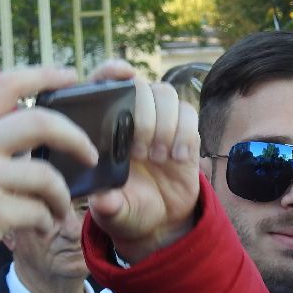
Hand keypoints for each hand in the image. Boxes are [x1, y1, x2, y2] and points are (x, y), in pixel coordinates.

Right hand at [0, 67, 98, 269]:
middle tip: (90, 155)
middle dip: (75, 138)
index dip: (43, 75)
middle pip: (41, 122)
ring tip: (58, 214)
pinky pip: (38, 212)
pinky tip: (39, 230)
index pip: (5, 84)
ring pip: (47, 176)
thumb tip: (31, 145)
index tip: (71, 76)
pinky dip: (46, 223)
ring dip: (61, 198)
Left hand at [86, 60, 199, 263]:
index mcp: (104, 129)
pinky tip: (178, 158)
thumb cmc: (128, 209)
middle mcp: (132, 118)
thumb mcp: (114, 212)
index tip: (124, 74)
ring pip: (167, 94)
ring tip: (160, 158)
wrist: (161, 221)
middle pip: (141, 86)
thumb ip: (109, 206)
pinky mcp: (184, 132)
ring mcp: (160, 123)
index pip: (102, 85)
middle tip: (141, 152)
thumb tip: (103, 199)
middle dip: (143, 115)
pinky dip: (185, 133)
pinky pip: (189, 114)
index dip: (111, 72)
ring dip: (165, 123)